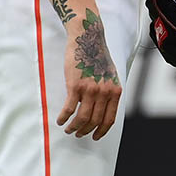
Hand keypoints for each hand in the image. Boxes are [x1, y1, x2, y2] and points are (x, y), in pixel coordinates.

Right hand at [57, 8, 121, 139]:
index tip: (95, 137)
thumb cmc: (98, 56)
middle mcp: (104, 92)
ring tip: (68, 129)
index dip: (102, 131)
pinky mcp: (76, 85)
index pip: (110, 119)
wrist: (88, 39)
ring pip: (82, 118)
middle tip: (78, 133)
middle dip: (85, 131)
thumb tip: (105, 108)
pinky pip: (69, 109)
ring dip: (74, 127)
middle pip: (95, 121)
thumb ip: (109, 91)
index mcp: (115, 91)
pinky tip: (60, 120)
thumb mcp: (111, 75)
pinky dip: (64, 118)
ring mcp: (90, 89)